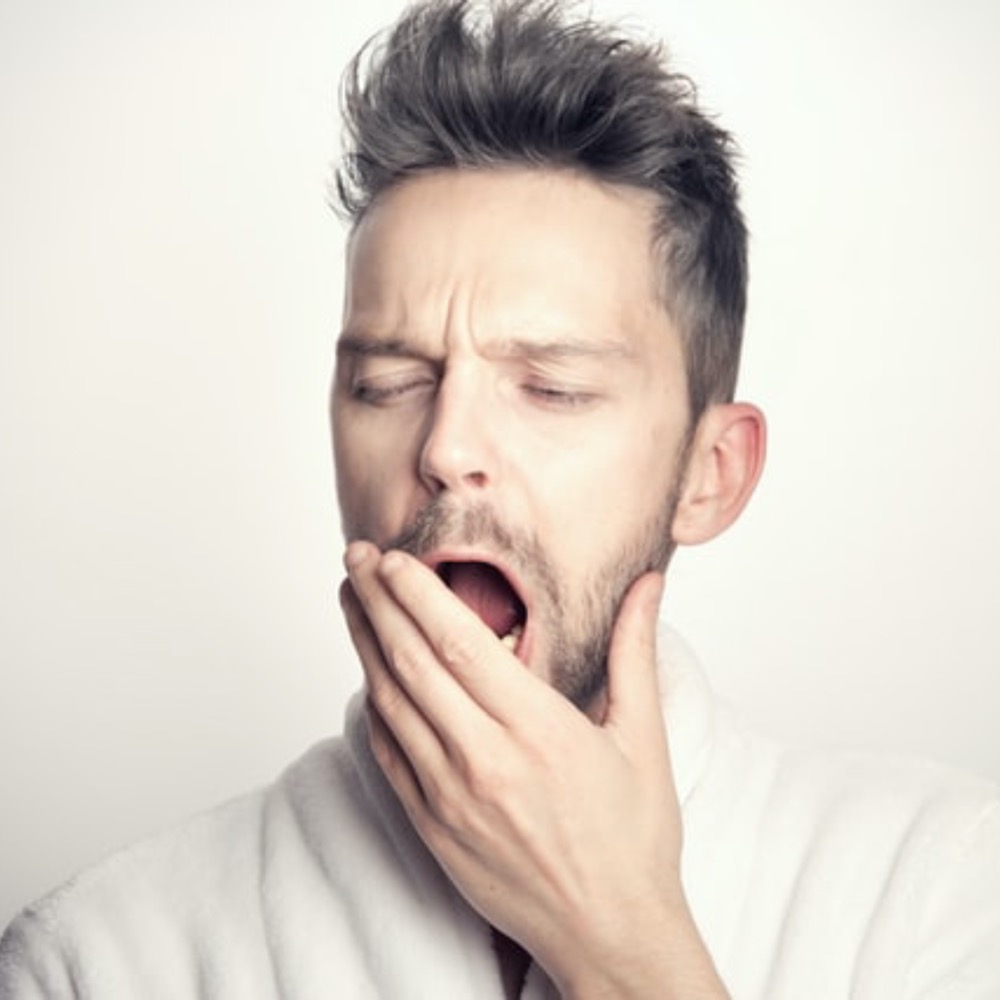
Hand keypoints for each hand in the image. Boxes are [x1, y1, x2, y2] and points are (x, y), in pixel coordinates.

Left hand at [340, 541, 727, 998]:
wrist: (609, 934)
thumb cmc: (632, 840)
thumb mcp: (644, 739)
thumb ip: (634, 652)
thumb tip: (649, 585)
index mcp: (538, 730)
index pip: (459, 642)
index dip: (418, 594)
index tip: (393, 558)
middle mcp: (485, 760)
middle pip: (412, 662)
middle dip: (378, 602)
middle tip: (356, 558)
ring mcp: (450, 798)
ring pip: (391, 703)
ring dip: (365, 645)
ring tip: (352, 600)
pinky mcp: (432, 828)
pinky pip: (388, 755)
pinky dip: (372, 708)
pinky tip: (367, 676)